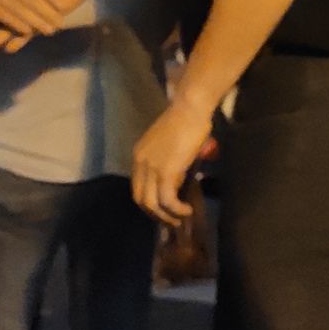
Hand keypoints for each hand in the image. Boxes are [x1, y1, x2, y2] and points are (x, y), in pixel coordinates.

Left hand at [132, 100, 213, 226]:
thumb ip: (170, 162)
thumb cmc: (186, 121)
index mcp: (139, 155)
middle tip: (171, 220)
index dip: (149, 202)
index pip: (137, 187)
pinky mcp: (166, 172)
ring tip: (180, 219)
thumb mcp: (171, 145)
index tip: (163, 209)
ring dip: (166, 216)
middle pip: (141, 199)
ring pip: (152, 203)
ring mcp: (152, 168)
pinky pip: (167, 200)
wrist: (190, 109)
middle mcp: (141, 163)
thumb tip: (180, 181)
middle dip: (155, 214)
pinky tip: (187, 210)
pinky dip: (177, 209)